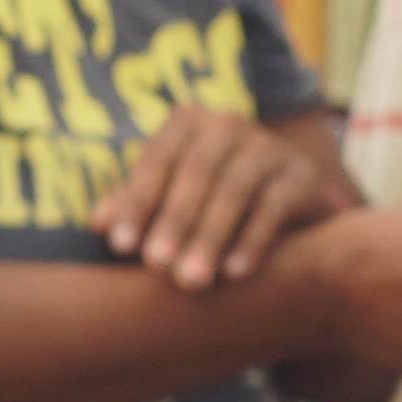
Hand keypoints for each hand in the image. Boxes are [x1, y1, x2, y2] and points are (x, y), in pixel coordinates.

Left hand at [92, 105, 341, 288]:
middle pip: (198, 172)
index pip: (157, 159)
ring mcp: (270, 146)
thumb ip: (135, 205)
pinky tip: (234, 273)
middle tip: (156, 266)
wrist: (282, 194)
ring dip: (210, 237)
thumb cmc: (206, 195)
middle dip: (175, 221)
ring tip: (191, 279)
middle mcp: (230, 124)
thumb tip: (100, 223)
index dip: (138, 202)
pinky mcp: (302, 175)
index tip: (121, 246)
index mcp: (189, 122)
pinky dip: (252, 241)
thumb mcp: (168, 195)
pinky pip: (275, 208)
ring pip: (236, 190)